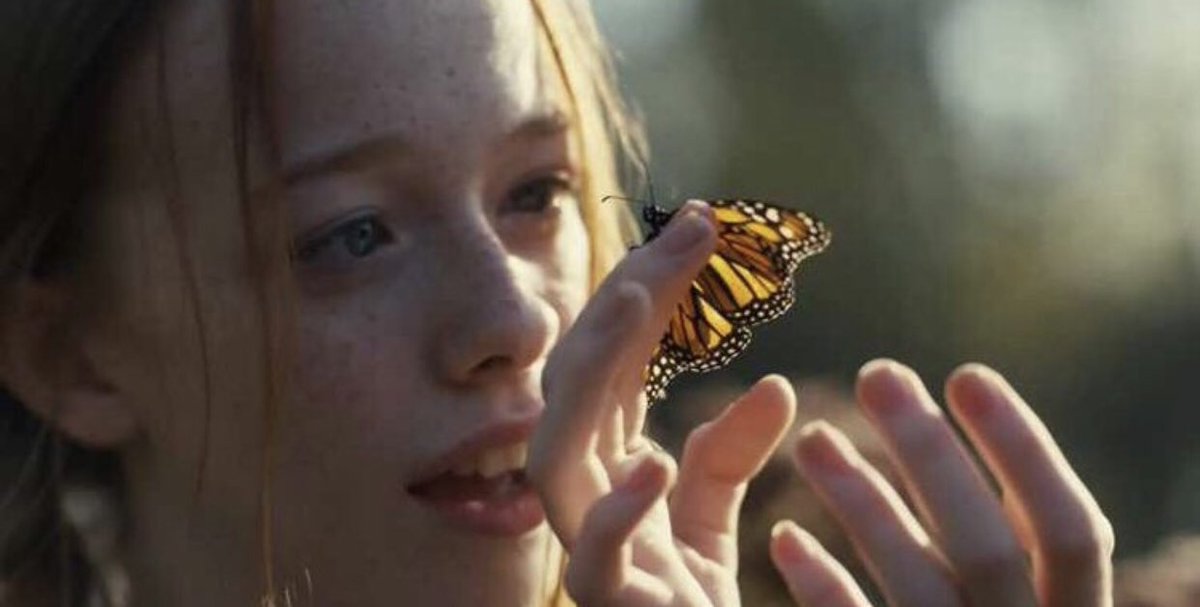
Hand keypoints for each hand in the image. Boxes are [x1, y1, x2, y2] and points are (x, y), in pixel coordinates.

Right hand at [529, 200, 794, 605]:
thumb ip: (728, 454)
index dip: (654, 288)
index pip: (619, 357)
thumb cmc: (685, 602)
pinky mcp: (607, 600)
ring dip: (596, 368)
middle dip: (630, 297)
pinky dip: (616, 509)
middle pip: (583, 376)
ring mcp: (586, 542)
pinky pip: (590, 555)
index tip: (707, 228)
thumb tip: (776, 386)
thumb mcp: (711, 518)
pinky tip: (654, 461)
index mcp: (606, 459)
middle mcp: (583, 489)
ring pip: (558, 444)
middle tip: (694, 234)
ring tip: (645, 298)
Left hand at [769, 360, 1114, 606]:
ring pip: (917, 588)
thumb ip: (1001, 550)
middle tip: (877, 373)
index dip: (1025, 451)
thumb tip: (946, 435)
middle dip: (931, 456)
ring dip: (864, 505)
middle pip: (989, 549)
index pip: (1072, 534)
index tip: (966, 373)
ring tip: (813, 437)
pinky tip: (785, 539)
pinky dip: (825, 588)